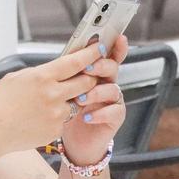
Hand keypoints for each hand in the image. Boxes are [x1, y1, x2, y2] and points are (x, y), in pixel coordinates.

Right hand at [0, 42, 115, 156]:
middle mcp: (53, 94)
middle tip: (87, 75)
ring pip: (76, 102)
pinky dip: (57, 117)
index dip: (91, 53)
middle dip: (90, 77)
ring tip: (49, 102)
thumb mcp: (16, 78)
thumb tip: (54, 71)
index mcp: (42, 76)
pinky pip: (64, 120)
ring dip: (70, 100)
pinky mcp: (56, 130)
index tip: (100, 48)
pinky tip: (39, 118)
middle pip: (86, 82)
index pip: (76, 61)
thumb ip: (39, 73)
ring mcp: (57, 114)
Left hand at [60, 33, 128, 169]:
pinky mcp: (115, 118)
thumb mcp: (63, 89)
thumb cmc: (66, 110)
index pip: (107, 55)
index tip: (116, 37)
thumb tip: (62, 57)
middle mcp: (107, 83)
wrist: (73, 141)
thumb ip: (67, 73)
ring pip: (113, 89)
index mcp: (96, 72)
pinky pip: (114, 112)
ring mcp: (113, 100)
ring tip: (80, 99)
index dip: (114, 46)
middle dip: (101, 66)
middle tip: (88, 68)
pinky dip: (100, 113)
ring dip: (96, 92)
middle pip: (112, 68)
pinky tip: (87, 117)